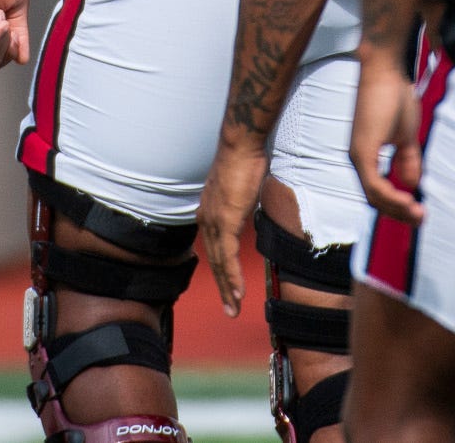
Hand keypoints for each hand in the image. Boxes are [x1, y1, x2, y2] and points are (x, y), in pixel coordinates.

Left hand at [198, 137, 267, 316]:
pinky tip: (238, 292)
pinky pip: (228, 257)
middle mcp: (206, 220)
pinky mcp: (226, 221)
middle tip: (229, 309)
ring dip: (227, 289)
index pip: (213, 249)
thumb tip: (248, 210)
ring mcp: (214, 222)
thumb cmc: (244, 161)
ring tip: (233, 309)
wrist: (240, 145)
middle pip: (214, 261)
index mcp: (208, 212)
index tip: (226, 288)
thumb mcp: (240, 189)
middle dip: (222, 288)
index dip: (220, 271)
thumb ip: (240, 205)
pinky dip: (233, 277)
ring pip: (219, 264)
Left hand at [351, 49, 422, 224]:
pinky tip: (407, 199)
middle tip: (420, 219)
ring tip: (417, 213)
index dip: (398, 205)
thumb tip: (411, 183)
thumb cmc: (394, 96)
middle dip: (398, 213)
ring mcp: (357, 155)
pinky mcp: (362, 149)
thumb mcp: (405, 136)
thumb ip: (407, 160)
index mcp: (366, 156)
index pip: (378, 191)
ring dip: (396, 208)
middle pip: (375, 199)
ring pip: (373, 195)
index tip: (419, 212)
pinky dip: (389, 196)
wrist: (384, 70)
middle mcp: (357, 158)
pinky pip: (373, 183)